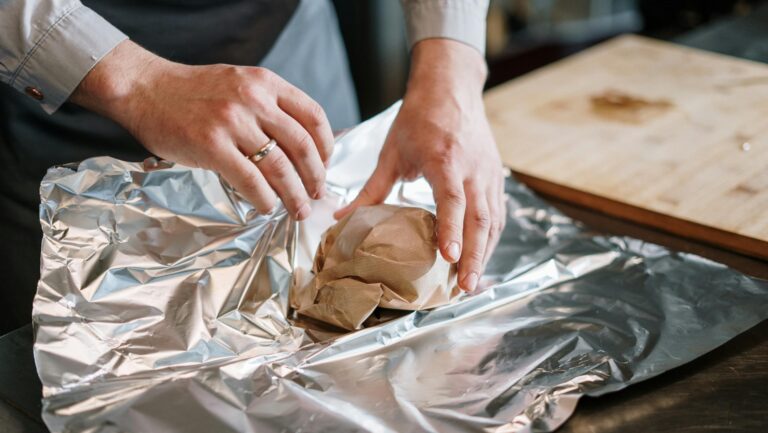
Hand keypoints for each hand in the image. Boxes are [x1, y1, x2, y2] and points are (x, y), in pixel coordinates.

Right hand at [71, 40, 333, 219]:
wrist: (145, 88)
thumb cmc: (194, 92)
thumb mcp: (240, 84)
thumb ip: (269, 106)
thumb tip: (301, 146)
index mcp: (266, 83)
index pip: (313, 116)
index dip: (326, 146)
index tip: (325, 165)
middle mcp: (253, 98)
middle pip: (301, 145)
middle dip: (315, 176)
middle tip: (317, 194)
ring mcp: (232, 121)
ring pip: (279, 166)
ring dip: (294, 194)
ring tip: (299, 209)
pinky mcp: (210, 145)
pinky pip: (250, 179)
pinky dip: (264, 198)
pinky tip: (267, 207)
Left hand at [335, 40, 505, 290]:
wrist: (451, 88)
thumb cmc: (419, 118)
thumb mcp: (391, 152)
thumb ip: (371, 189)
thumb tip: (341, 218)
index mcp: (445, 160)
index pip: (453, 200)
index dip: (451, 230)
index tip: (448, 257)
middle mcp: (472, 169)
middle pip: (479, 218)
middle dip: (474, 256)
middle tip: (465, 287)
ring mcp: (488, 173)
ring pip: (493, 220)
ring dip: (485, 252)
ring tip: (472, 282)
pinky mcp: (495, 177)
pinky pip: (497, 213)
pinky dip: (490, 238)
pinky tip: (481, 257)